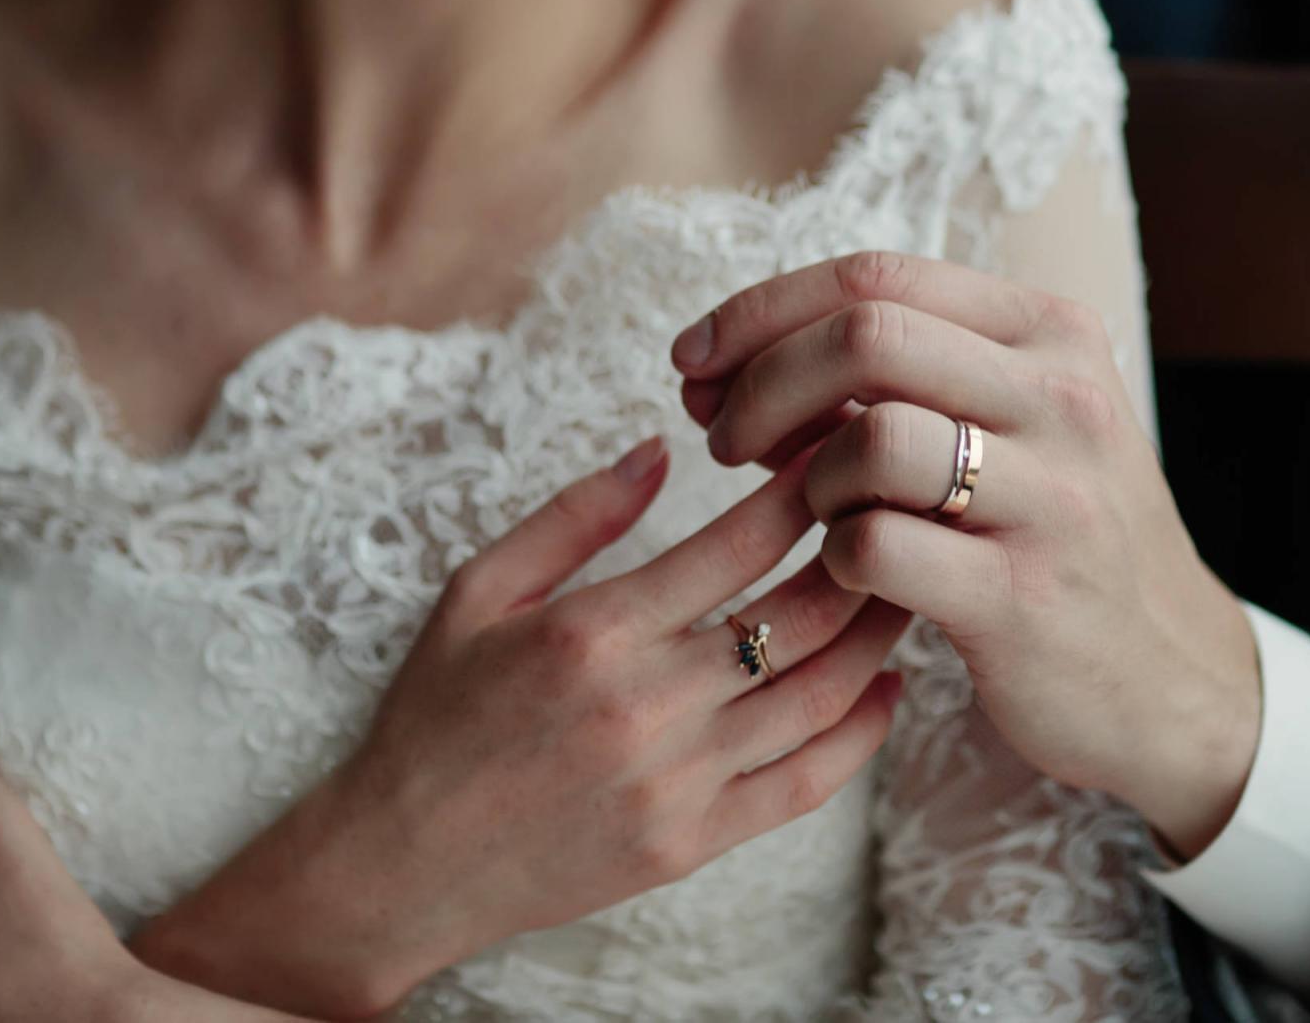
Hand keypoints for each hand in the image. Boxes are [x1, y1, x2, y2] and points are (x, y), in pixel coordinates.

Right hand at [131, 439, 909, 1018]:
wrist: (403, 862)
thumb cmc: (437, 715)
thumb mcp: (478, 591)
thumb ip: (574, 516)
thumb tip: (662, 448)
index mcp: (593, 630)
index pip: (739, 543)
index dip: (806, 491)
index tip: (840, 452)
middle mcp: (647, 705)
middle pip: (803, 614)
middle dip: (863, 551)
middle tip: (894, 509)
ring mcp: (677, 781)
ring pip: (821, 696)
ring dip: (878, 634)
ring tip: (905, 582)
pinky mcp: (693, 842)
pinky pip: (806, 783)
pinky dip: (861, 732)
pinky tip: (884, 686)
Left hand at [671, 252, 1261, 858]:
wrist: (1171, 680)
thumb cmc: (1056, 539)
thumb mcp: (1010, 427)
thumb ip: (896, 378)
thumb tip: (736, 361)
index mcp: (1049, 333)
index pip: (875, 274)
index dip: (761, 309)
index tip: (695, 356)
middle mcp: (1062, 397)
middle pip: (865, 333)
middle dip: (760, 380)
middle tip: (721, 437)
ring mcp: (1051, 497)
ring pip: (870, 437)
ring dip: (802, 475)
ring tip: (804, 510)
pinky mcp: (1022, 597)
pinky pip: (876, 546)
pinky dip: (831, 554)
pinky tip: (843, 571)